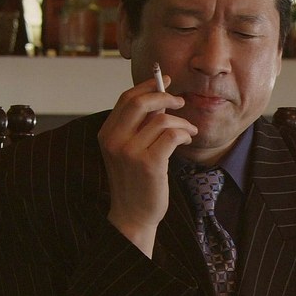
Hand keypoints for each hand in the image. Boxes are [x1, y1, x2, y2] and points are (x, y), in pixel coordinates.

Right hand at [98, 75, 194, 257]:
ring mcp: (130, 152)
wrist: (134, 215)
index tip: (165, 80)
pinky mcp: (148, 164)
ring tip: (189, 131)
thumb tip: (160, 98)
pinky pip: (172, 135)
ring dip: (181, 122)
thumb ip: (138, 126)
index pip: (126, 98)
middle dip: (165, 96)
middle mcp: (114, 141)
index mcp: (107, 134)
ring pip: (162, 119)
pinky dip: (184, 134)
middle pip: (140, 102)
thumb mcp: (129, 150)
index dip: (148, 86)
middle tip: (180, 101)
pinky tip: (186, 140)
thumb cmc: (137, 181)